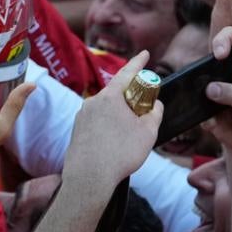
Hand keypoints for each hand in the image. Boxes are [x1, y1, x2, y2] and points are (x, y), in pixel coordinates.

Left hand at [62, 51, 164, 191]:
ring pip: (106, 110)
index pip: (127, 72)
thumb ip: (155, 113)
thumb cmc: (119, 154)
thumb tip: (155, 106)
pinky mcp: (77, 130)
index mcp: (110, 96)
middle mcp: (92, 102)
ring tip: (130, 137)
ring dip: (120, 116)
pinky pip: (97, 123)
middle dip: (132, 99)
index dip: (139, 62)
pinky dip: (109, 128)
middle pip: (117, 93)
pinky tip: (115, 145)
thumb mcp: (148, 131)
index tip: (145, 53)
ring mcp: (82, 116)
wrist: (89, 178)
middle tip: (144, 111)